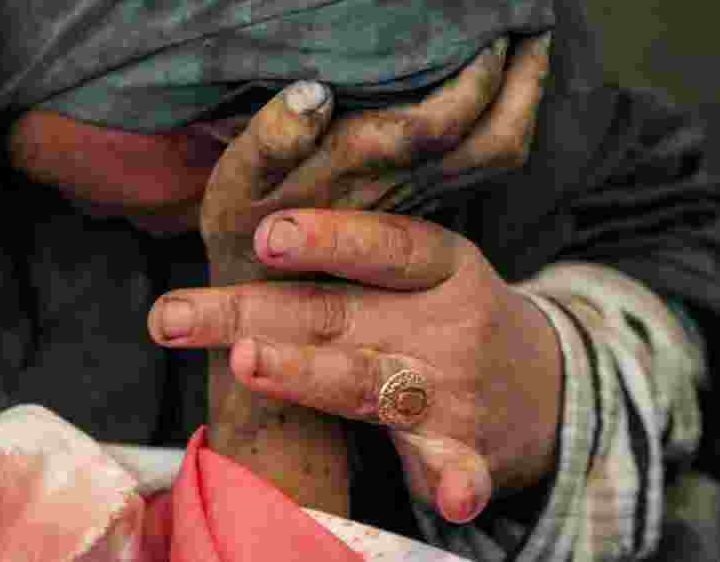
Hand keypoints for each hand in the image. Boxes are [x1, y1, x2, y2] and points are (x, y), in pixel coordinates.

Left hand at [153, 209, 562, 521]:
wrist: (546, 386)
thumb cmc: (450, 314)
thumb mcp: (425, 269)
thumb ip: (354, 254)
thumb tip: (248, 218)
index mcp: (439, 264)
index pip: (383, 244)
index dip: (328, 238)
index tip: (266, 235)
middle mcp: (444, 321)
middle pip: (335, 314)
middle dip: (249, 314)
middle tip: (173, 316)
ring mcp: (454, 389)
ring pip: (367, 384)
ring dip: (310, 375)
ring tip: (249, 365)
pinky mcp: (465, 452)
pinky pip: (456, 470)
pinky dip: (457, 484)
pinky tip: (453, 501)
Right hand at [200, 33, 550, 285]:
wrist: (272, 314)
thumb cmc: (242, 232)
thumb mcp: (233, 188)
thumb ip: (269, 140)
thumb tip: (313, 92)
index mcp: (355, 170)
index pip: (434, 123)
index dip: (470, 77)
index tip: (485, 21)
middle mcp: (402, 186)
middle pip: (490, 141)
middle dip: (521, 79)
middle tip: (533, 17)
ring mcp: (420, 198)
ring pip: (498, 156)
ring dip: (525, 99)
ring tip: (532, 44)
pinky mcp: (425, 203)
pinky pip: (486, 164)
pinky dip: (508, 120)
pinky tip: (506, 87)